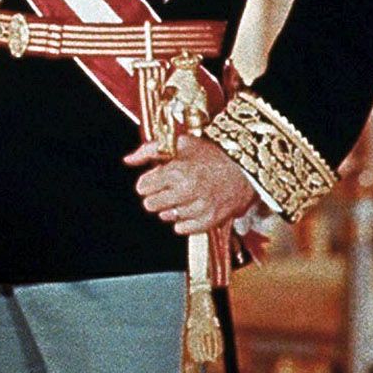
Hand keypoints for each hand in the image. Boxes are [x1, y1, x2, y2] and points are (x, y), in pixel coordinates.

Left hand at [124, 131, 257, 236]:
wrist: (245, 170)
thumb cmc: (211, 155)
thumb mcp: (180, 144)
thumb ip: (149, 150)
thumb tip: (127, 160)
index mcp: (177, 171)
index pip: (143, 187)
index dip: (148, 181)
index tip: (157, 178)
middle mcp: (186, 191)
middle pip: (150, 204)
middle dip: (155, 195)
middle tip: (169, 188)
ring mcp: (198, 208)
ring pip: (165, 216)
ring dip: (170, 207)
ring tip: (183, 196)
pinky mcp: (209, 221)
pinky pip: (182, 229)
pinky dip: (183, 220)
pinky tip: (189, 208)